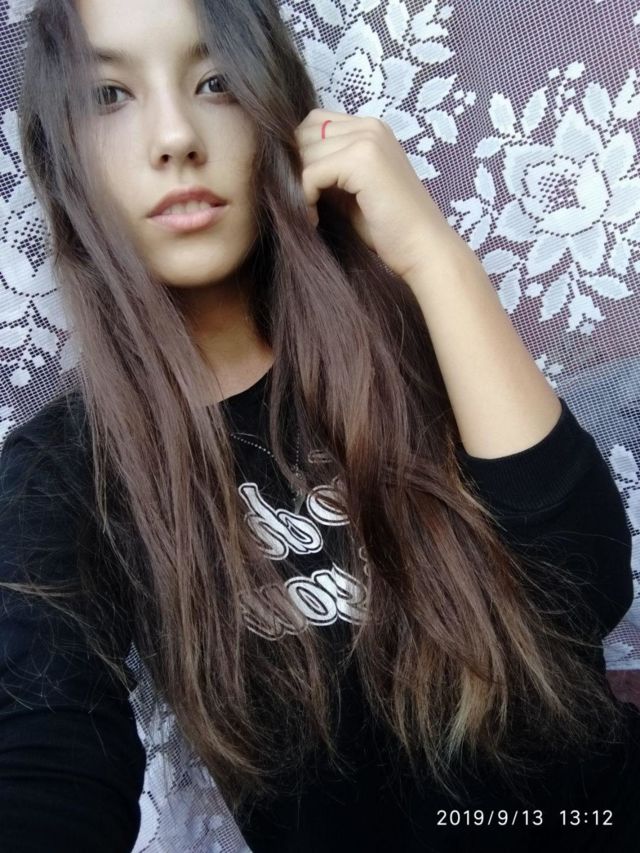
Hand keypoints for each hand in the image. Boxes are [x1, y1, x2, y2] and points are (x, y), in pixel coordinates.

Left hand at [294, 107, 454, 280]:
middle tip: (304, 204)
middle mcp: (370, 126)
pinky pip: (310, 173)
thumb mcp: (351, 191)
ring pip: (304, 152)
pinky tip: (314, 220)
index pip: (314, 123)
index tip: (306, 193)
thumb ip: (327, 171)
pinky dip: (305, 199)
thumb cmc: (389, 229)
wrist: (423, 250)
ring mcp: (368, 139)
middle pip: (304, 133)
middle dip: (296, 170)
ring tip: (311, 215)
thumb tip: (285, 165)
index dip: (302, 156)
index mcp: (371, 129)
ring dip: (298, 187)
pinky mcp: (362, 160)